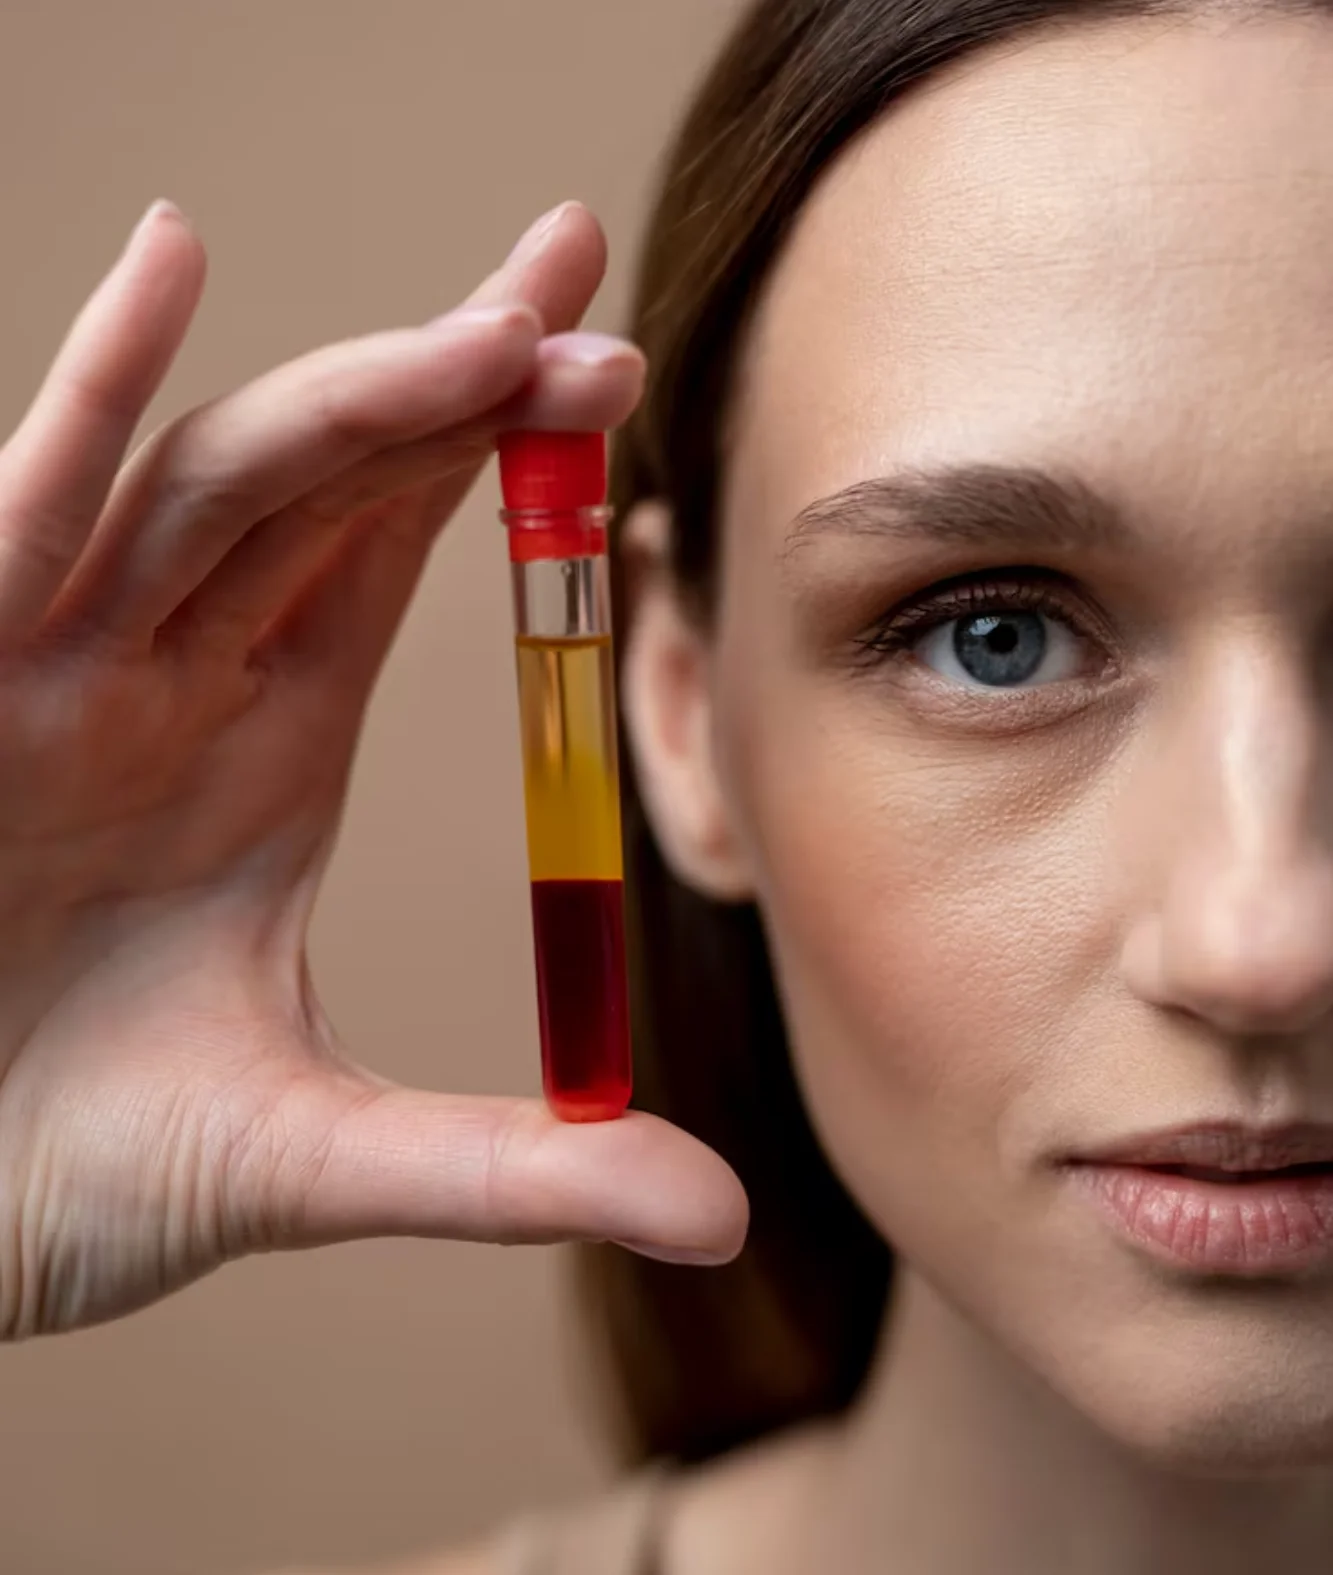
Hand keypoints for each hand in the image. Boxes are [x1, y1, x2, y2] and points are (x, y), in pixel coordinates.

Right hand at [0, 199, 746, 1336]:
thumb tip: (717, 1216)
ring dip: (352, 392)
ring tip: (495, 316)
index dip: (499, 451)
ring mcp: (57, 667)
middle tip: (585, 284)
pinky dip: (87, 392)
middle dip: (456, 376)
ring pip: (213, 481)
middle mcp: (167, 676)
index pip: (396, 549)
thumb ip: (509, 1169)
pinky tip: (172, 262)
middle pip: (329, 478)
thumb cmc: (56, 1172)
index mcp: (260, 742)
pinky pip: (24, 514)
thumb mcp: (307, 1161)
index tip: (613, 369)